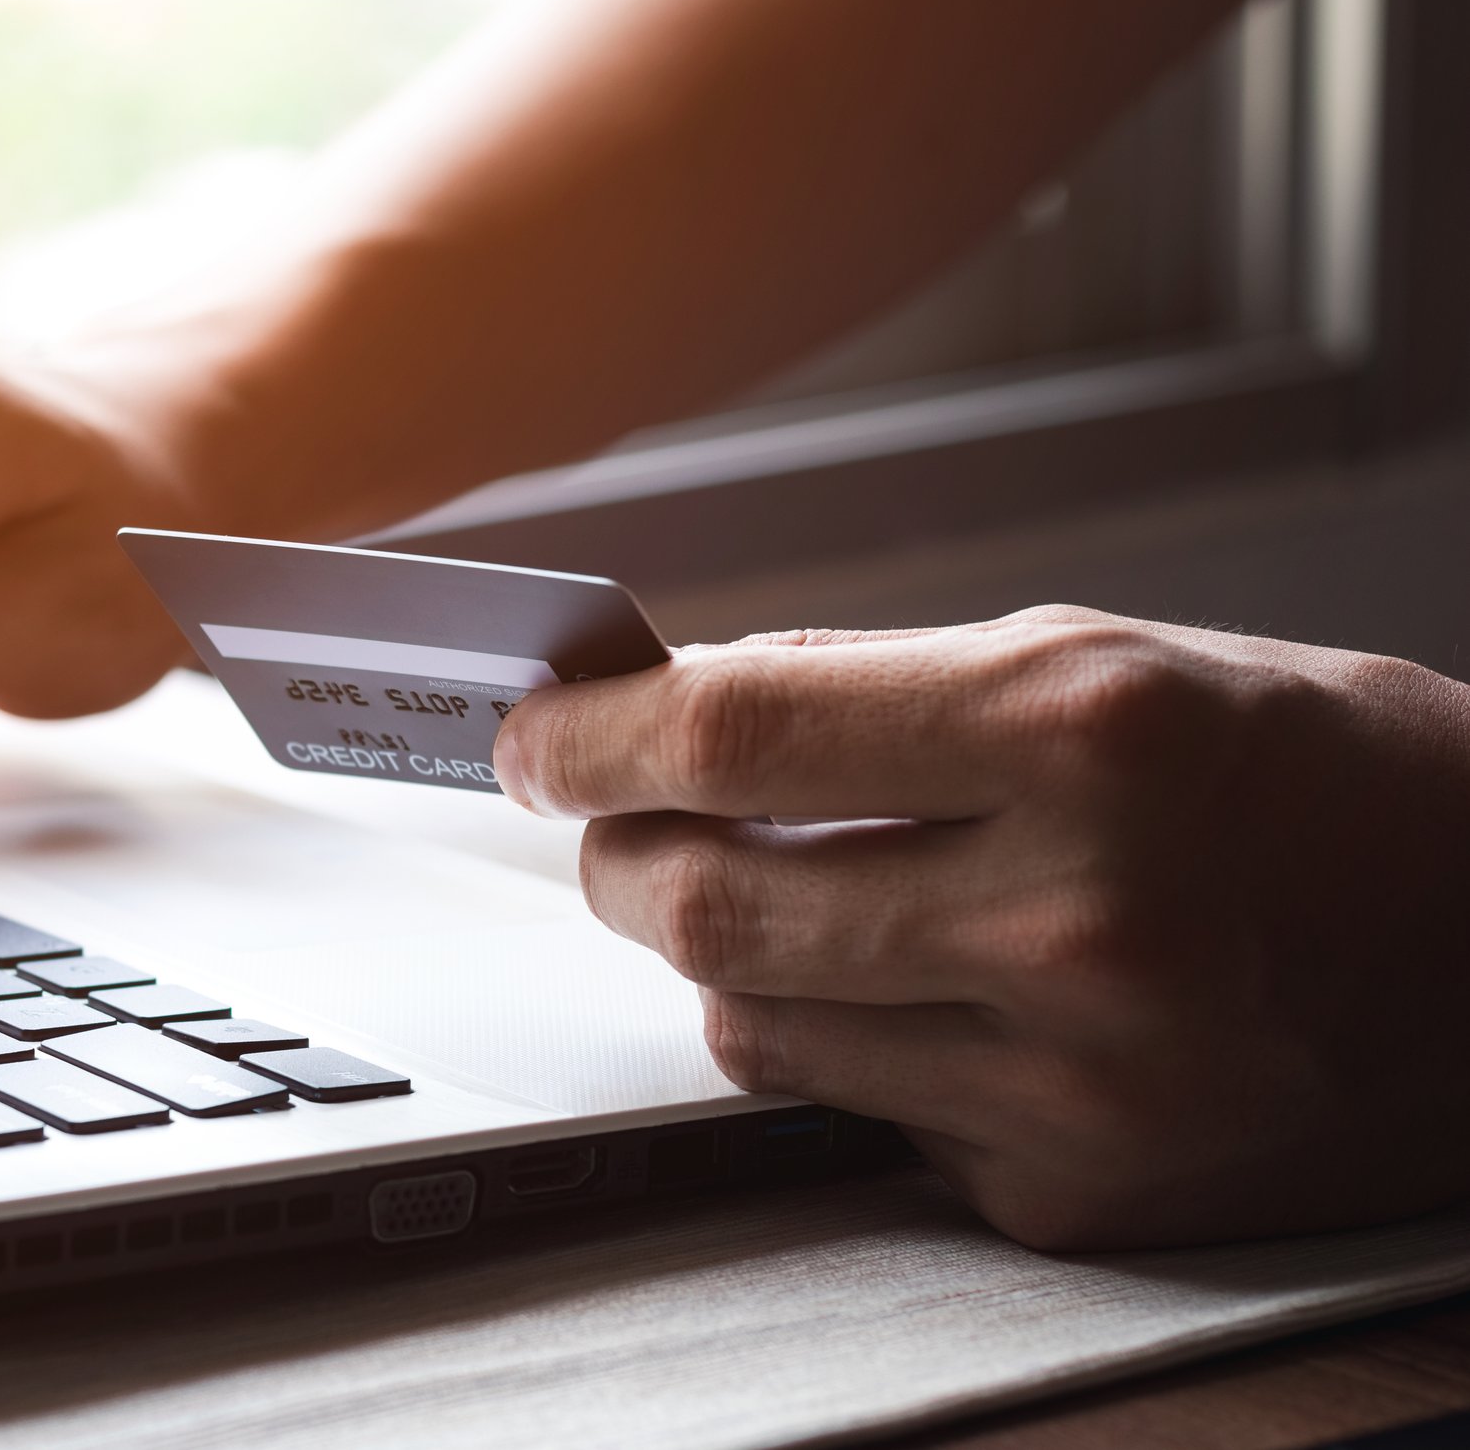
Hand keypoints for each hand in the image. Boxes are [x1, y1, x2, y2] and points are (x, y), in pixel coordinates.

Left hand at [493, 606, 1469, 1248]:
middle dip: (614, 856)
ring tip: (763, 899)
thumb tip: (678, 709)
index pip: (733, 733)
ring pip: (749, 1029)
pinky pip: (858, 1116)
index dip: (590, 737)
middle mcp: (1078, 919)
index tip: (533, 740)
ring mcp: (1078, 1080)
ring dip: (716, 955)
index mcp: (1084, 733)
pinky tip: (909, 995)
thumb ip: (882, 688)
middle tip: (608, 823)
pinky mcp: (1077, 1194)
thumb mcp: (1113, 660)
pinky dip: (841, 1046)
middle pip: (703, 904)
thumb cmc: (1320, 777)